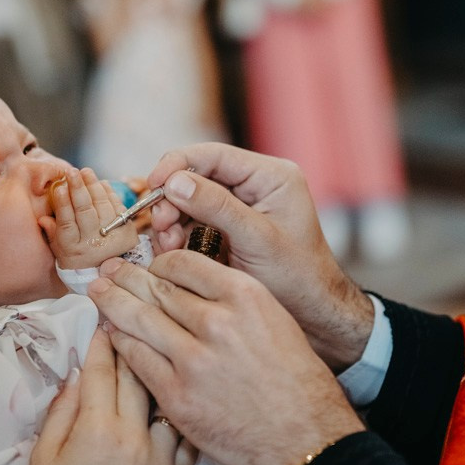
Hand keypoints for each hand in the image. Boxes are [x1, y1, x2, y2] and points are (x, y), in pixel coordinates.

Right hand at [11, 329, 196, 464]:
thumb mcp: (43, 456)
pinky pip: (188, 433)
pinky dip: (184, 412)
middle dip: (136, 342)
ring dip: (167, 373)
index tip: (105, 319)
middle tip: (137, 321)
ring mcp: (162, 457)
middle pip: (140, 374)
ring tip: (168, 352)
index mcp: (96, 429)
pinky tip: (186, 397)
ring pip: (171, 398)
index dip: (103, 340)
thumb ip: (62, 411)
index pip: (102, 370)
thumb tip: (77, 374)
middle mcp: (134, 437)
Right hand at [40, 168, 138, 268]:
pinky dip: (109, 193)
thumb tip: (42, 218)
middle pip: (85, 212)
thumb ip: (52, 234)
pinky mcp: (127, 231)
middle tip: (72, 172)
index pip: (67, 223)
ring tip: (86, 172)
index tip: (59, 187)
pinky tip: (101, 183)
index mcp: (73, 249)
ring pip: (102, 207)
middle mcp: (93, 244)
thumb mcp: (61, 252)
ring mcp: (112, 237)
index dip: (63, 204)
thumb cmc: (78, 258)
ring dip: (93, 187)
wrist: (108, 272)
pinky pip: (117, 207)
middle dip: (78, 189)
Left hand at [88, 252, 363, 464]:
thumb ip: (234, 301)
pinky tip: (111, 335)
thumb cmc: (296, 380)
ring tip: (99, 293)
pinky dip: (120, 344)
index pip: (184, 264)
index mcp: (244, 296)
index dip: (159, 263)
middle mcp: (217, 321)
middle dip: (127, 278)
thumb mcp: (274, 320)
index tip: (150, 267)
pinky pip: (137, 360)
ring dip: (113, 304)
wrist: (305, 436)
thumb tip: (193, 288)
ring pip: (139, 320)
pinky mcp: (177, 395)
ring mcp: (193, 359)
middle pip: (156, 289)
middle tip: (109, 271)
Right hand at [147, 143, 373, 370]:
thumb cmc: (297, 275)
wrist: (310, 309)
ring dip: (172, 220)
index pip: (214, 155)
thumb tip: (175, 182)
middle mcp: (253, 184)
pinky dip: (178, 234)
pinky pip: (192, 221)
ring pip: (190, 200)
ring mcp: (239, 205)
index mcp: (270, 176)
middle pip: (197, 176)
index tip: (153, 185)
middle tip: (162, 226)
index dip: (178, 165)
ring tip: (168, 245)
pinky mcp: (227, 227)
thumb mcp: (257, 239)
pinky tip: (173, 250)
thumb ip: (217, 207)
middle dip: (173, 199)